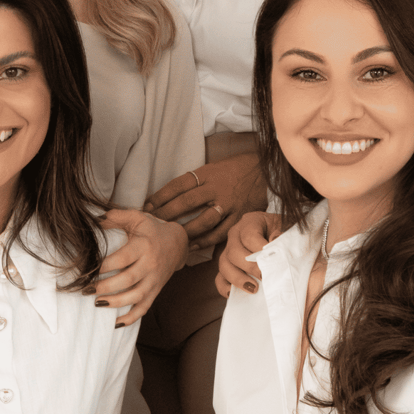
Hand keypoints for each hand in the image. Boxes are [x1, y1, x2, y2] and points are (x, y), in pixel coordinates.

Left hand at [96, 209, 187, 324]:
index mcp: (144, 246)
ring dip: (116, 303)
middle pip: (128, 280)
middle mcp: (151, 264)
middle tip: (86, 290)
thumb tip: (92, 219)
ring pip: (136, 296)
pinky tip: (116, 323)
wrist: (177, 243)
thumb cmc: (151, 229)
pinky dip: (131, 318)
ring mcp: (154, 280)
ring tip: (97, 303)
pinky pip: (144, 308)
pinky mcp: (156, 291)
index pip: (122, 258)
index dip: (104, 266)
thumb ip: (114, 216)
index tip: (87, 270)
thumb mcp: (136, 218)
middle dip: (105, 287)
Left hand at [144, 154, 266, 251]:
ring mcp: (229, 204)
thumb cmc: (236, 169)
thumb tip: (171, 195)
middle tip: (151, 224)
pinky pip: (220, 232)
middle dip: (166, 214)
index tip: (147, 206)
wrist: (267, 170)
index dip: (161, 196)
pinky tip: (192, 246)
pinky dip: (205, 240)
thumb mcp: (214, 167)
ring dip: (184, 230)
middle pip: (187, 202)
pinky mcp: (240, 217)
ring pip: (202, 220)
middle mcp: (217, 188)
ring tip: (169, 237)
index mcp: (209, 173)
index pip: (179, 185)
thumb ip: (197, 181)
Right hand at [215, 212, 281, 297]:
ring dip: (238, 279)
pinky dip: (225, 287)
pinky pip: (219, 278)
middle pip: (233, 251)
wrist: (282, 241)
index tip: (273, 262)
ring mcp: (228, 251)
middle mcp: (235, 235)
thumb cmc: (284, 233)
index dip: (259, 250)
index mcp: (251, 221)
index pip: (249, 236)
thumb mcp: (287, 228)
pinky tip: (235, 294)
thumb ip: (283, 234)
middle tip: (264, 277)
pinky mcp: (228, 267)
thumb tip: (274, 239)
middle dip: (249, 267)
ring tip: (254, 288)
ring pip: (224, 265)